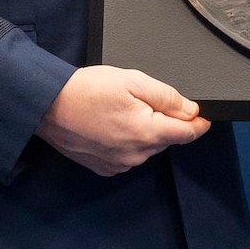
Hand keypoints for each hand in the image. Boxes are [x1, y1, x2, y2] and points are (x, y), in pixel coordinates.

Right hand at [35, 65, 209, 175]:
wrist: (46, 106)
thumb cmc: (86, 90)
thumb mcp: (133, 81)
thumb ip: (167, 97)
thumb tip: (191, 110)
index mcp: (146, 132)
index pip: (187, 133)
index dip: (198, 123)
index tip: (203, 118)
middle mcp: (135, 154)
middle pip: (167, 138)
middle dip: (164, 121)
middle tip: (142, 101)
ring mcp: (119, 164)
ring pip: (147, 147)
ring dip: (144, 132)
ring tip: (120, 111)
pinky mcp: (104, 167)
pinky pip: (128, 155)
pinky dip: (127, 142)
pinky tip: (111, 126)